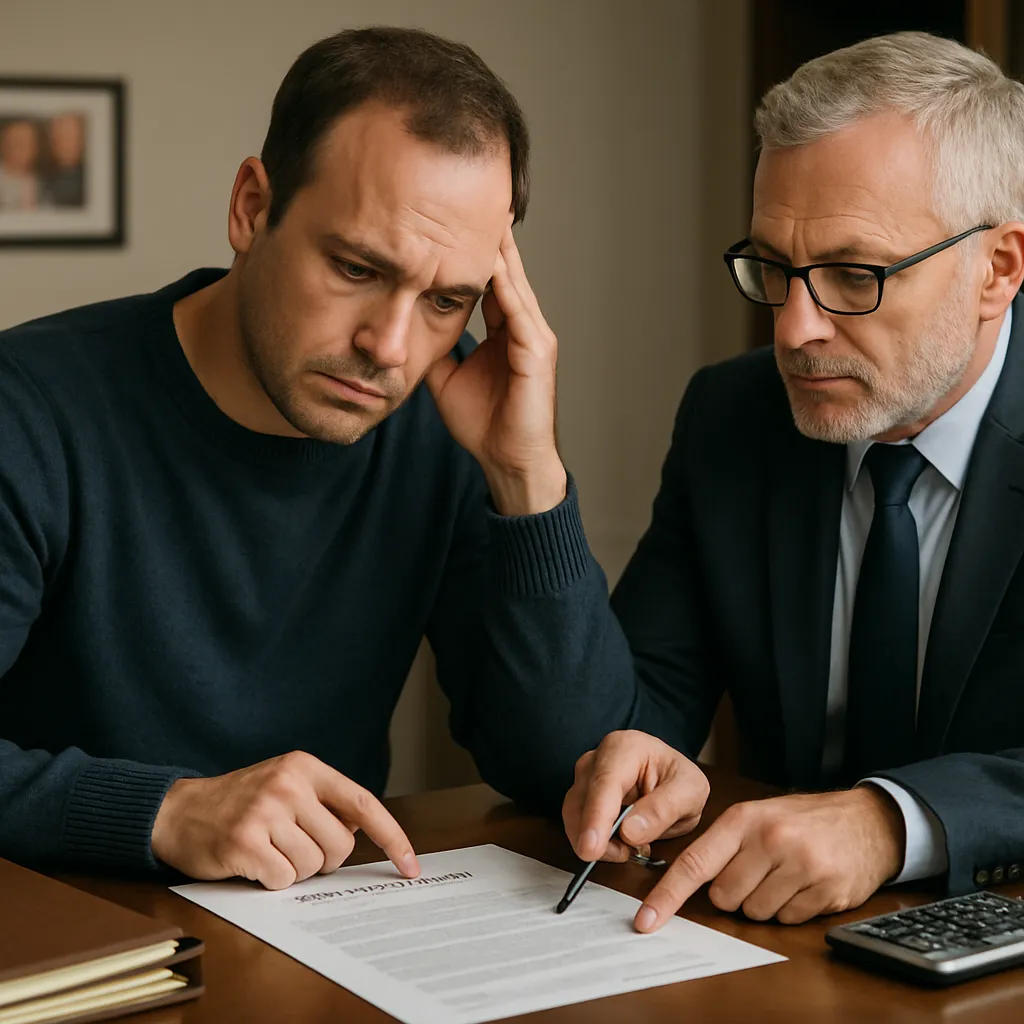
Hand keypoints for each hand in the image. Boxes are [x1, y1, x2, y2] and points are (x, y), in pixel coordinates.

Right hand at [151, 751, 419, 889]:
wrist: (178, 811)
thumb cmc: (241, 803)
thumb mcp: (286, 786)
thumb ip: (324, 803)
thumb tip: (361, 833)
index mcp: (306, 767)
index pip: (364, 804)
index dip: (393, 838)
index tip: (411, 866)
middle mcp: (289, 784)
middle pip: (339, 847)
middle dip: (323, 859)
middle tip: (292, 848)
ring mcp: (266, 811)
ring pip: (312, 867)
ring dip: (293, 870)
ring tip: (268, 850)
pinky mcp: (244, 841)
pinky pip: (283, 880)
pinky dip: (271, 881)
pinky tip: (252, 862)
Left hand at [426, 226, 565, 515]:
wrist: (508, 461)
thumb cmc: (484, 425)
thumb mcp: (446, 378)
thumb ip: (434, 348)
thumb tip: (407, 326)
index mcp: (507, 332)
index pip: (491, 281)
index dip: (474, 251)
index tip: (455, 218)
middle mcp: (525, 328)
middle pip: (507, 271)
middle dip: (493, 236)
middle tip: (479, 195)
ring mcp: (535, 338)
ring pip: (515, 283)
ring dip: (500, 250)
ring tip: (487, 215)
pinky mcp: (537, 354)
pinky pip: (519, 311)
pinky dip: (505, 285)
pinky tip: (490, 261)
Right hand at [562, 731, 709, 863]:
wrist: (670, 779)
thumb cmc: (678, 779)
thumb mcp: (689, 792)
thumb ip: (663, 809)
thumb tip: (630, 832)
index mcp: (625, 748)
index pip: (604, 784)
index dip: (596, 818)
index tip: (592, 848)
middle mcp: (597, 759)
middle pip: (581, 801)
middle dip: (597, 836)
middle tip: (625, 854)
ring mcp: (584, 778)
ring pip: (573, 815)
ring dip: (596, 842)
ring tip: (628, 849)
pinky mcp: (580, 797)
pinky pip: (577, 825)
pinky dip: (595, 842)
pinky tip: (618, 846)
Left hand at [633, 787, 905, 931]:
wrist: (866, 821)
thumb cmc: (802, 820)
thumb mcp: (758, 815)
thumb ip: (723, 844)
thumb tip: (682, 881)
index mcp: (744, 819)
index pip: (695, 863)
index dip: (668, 895)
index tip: (647, 919)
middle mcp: (770, 840)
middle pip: (724, 896)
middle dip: (734, 892)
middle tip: (757, 870)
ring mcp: (800, 865)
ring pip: (754, 913)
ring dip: (763, 902)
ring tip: (784, 875)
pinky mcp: (825, 890)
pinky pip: (787, 920)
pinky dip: (790, 910)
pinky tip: (804, 886)